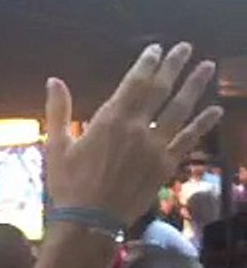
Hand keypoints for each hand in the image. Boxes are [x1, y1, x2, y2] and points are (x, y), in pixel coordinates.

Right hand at [46, 43, 222, 225]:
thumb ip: (58, 111)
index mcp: (110, 120)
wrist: (90, 220)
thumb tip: (53, 80)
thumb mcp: (56, 146)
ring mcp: (155, 147)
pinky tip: (215, 111)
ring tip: (207, 67)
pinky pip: (188, 140)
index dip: (147, 63)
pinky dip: (202, 124)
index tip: (156, 49)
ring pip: (180, 110)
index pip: (135, 83)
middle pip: (161, 90)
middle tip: (186, 47)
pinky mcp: (165, 166)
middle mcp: (138, 128)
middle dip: (174, 66)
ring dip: (194, 87)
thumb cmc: (68, 184)